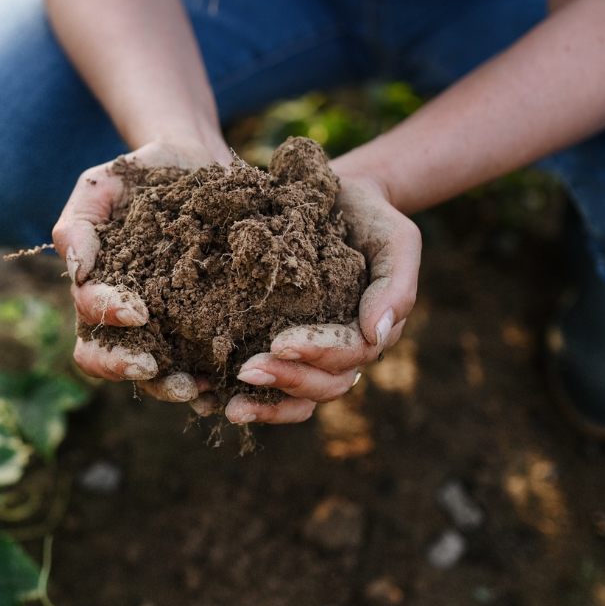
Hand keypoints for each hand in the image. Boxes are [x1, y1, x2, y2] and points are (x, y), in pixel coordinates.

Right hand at [52, 139, 225, 405]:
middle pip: (109, 360)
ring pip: (155, 374)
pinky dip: (213, 381)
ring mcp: (166, 327)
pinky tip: (229, 383)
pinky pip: (203, 364)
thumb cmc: (142, 175)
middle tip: (153, 367)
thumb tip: (76, 270)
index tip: (136, 311)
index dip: (106, 319)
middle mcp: (127, 317)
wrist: (199, 163)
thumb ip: (78, 223)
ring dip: (169, 385)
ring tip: (196, 386)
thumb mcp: (102, 185)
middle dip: (127, 368)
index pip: (88, 317)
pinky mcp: (205, 326)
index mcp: (97, 287)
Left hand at [223, 172, 420, 423]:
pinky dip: (244, 397)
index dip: (317, 353)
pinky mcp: (278, 346)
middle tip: (246, 371)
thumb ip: (396, 286)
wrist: (336, 199)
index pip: (349, 355)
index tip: (280, 343)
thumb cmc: (370, 218)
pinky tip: (208, 399)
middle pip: (322, 385)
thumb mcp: (396, 240)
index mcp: (370, 331)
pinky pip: (268, 386)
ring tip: (229, 406)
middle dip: (286, 381)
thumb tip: (376, 335)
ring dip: (265, 405)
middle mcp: (342, 352)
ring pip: (297, 398)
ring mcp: (311, 355)